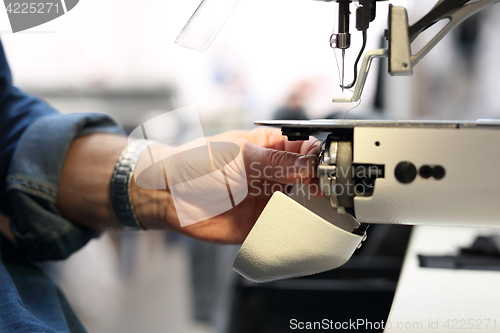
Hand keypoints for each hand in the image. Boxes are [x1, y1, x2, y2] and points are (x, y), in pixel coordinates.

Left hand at [131, 128, 319, 242]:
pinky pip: (283, 229)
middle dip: (323, 187)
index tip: (328, 171)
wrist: (166, 196)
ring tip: (320, 215)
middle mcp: (272, 174)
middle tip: (328, 195)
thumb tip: (310, 164)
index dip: (320, 160)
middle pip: (310, 179)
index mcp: (269, 148)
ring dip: (312, 211)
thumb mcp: (236, 158)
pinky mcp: (259, 225)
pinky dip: (294, 231)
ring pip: (302, 205)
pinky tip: (301, 231)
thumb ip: (273, 162)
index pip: (306, 151)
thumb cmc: (194, 165)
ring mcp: (267, 200)